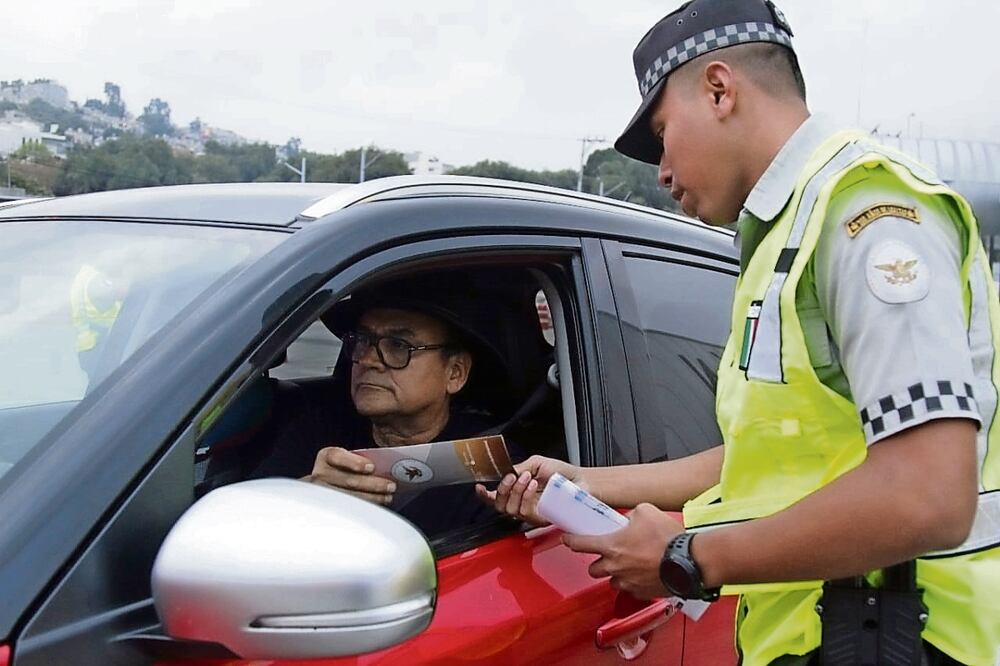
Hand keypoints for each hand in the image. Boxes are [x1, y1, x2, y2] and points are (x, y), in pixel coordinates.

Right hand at [302, 446, 395, 504]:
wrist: (329, 487)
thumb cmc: (346, 470)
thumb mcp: (349, 460)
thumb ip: (362, 460)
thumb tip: (386, 466)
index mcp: (326, 457)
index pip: (336, 456)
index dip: (354, 462)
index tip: (371, 467)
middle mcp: (320, 475)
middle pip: (346, 480)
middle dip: (372, 484)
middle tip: (391, 486)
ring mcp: (322, 494)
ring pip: (349, 497)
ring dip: (372, 497)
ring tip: (387, 497)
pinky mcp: (326, 509)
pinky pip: (348, 510)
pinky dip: (365, 508)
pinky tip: (377, 506)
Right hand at [475, 455, 582, 525]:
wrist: (580, 480)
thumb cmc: (561, 473)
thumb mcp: (536, 463)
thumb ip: (518, 468)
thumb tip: (504, 474)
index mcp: (517, 492)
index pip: (495, 498)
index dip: (484, 495)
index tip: (479, 487)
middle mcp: (521, 505)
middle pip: (499, 506)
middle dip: (502, 489)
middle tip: (513, 476)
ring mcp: (531, 514)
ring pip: (510, 509)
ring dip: (517, 491)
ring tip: (529, 477)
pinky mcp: (541, 519)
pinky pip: (525, 511)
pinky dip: (527, 496)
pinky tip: (534, 485)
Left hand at [563, 503, 683, 598]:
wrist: (688, 560)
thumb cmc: (667, 538)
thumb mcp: (645, 511)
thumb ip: (630, 515)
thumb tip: (629, 519)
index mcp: (611, 546)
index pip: (580, 544)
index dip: (570, 541)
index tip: (567, 539)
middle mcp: (615, 567)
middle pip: (593, 569)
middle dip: (597, 562)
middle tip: (606, 554)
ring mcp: (627, 582)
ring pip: (612, 581)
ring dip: (616, 573)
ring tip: (628, 564)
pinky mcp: (641, 593)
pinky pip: (630, 589)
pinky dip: (633, 583)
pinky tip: (642, 573)